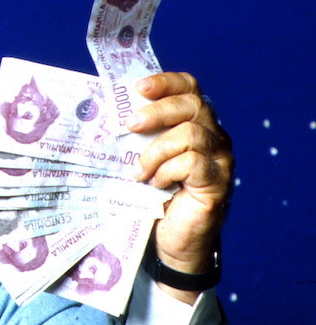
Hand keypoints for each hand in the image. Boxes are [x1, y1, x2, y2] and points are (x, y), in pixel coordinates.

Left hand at [128, 73, 232, 299]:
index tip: (138, 87)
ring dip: (156, 151)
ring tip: (138, 172)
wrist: (171, 241)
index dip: (167, 82)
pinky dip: (168, 171)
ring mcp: (220, 159)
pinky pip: (194, 163)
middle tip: (128, 126)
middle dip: (157, 112)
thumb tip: (104, 114)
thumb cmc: (153, 197)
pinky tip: (155, 185)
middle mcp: (214, 137)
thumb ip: (138, 138)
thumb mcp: (143, 160)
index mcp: (195, 124)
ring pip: (192, 135)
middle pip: (193, 105)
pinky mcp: (217, 183)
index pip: (190, 89)